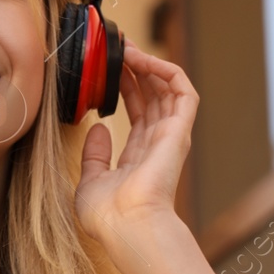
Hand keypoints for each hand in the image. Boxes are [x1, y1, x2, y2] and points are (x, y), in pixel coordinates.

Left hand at [74, 38, 198, 246]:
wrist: (126, 226)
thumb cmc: (108, 215)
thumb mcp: (91, 180)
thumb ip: (95, 154)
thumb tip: (97, 128)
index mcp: (140, 155)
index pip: (138, 111)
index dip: (125, 86)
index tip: (109, 66)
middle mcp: (159, 143)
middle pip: (153, 94)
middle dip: (137, 68)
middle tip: (117, 46)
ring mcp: (171, 136)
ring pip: (167, 88)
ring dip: (149, 64)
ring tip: (127, 47)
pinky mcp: (179, 131)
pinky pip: (182, 91)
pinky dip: (166, 70)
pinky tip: (143, 59)